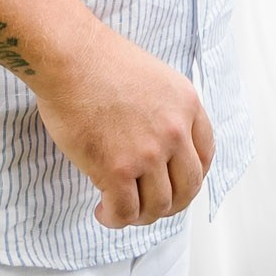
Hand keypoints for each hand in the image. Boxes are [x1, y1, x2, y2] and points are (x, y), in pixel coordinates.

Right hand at [34, 24, 214, 228]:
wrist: (70, 56)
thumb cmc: (99, 61)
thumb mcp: (155, 78)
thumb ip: (166, 111)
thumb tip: (160, 148)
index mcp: (187, 105)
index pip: (205, 155)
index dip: (190, 177)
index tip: (173, 183)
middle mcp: (175, 131)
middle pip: (187, 187)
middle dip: (170, 204)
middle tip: (148, 206)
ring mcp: (148, 153)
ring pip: (158, 206)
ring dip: (141, 215)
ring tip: (121, 209)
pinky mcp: (117, 169)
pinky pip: (125, 212)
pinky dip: (115, 219)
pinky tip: (102, 211)